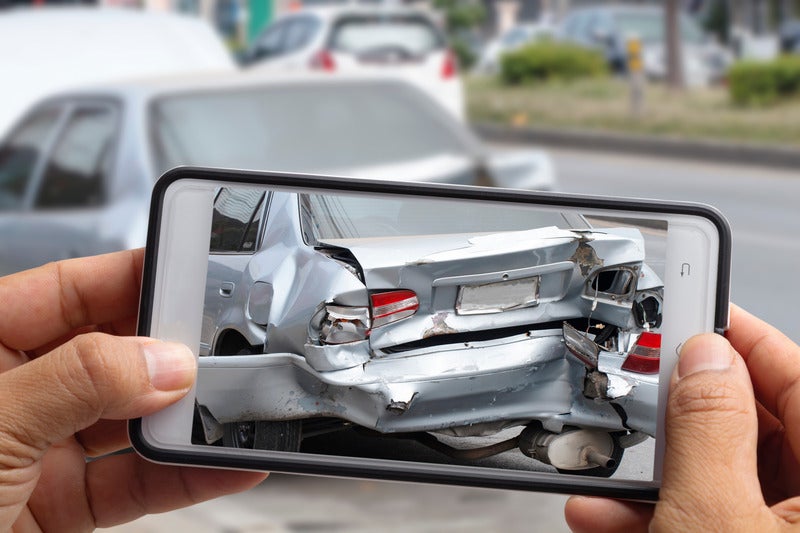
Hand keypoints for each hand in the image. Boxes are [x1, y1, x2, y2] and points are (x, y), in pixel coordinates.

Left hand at [0, 250, 266, 530]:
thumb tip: (164, 361)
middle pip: (109, 354)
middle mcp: (14, 393)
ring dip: (183, 420)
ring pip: (128, 421)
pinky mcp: (62, 506)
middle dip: (167, 354)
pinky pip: (134, 482)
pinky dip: (182, 475)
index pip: (66, 291)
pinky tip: (220, 463)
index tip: (189, 272)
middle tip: (218, 352)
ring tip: (230, 411)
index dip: (129, 277)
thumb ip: (80, 381)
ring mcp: (38, 452)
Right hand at [565, 304, 799, 531]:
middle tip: (643, 389)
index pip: (798, 378)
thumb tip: (701, 358)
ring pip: (723, 475)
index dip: (742, 337)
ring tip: (606, 471)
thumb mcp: (712, 519)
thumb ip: (707, 429)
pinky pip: (708, 514)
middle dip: (682, 412)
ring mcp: (784, 529)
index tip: (695, 310)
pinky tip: (609, 513)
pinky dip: (657, 511)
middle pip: (755, 424)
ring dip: (655, 472)